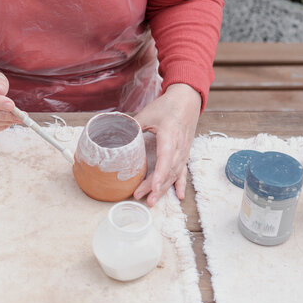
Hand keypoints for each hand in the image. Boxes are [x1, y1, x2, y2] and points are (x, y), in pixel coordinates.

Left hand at [133, 83, 200, 205]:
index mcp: (169, 136)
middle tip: (140, 196)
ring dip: (164, 189)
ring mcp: (183, 152)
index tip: (153, 187)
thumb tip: (115, 134)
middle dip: (155, 187)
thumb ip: (132, 125)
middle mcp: (179, 147)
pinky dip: (180, 184)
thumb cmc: (167, 106)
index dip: (159, 175)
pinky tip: (179, 196)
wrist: (187, 101)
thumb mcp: (148, 114)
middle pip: (167, 171)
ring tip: (152, 201)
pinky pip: (183, 171)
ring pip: (174, 174)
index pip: (165, 159)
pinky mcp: (184, 153)